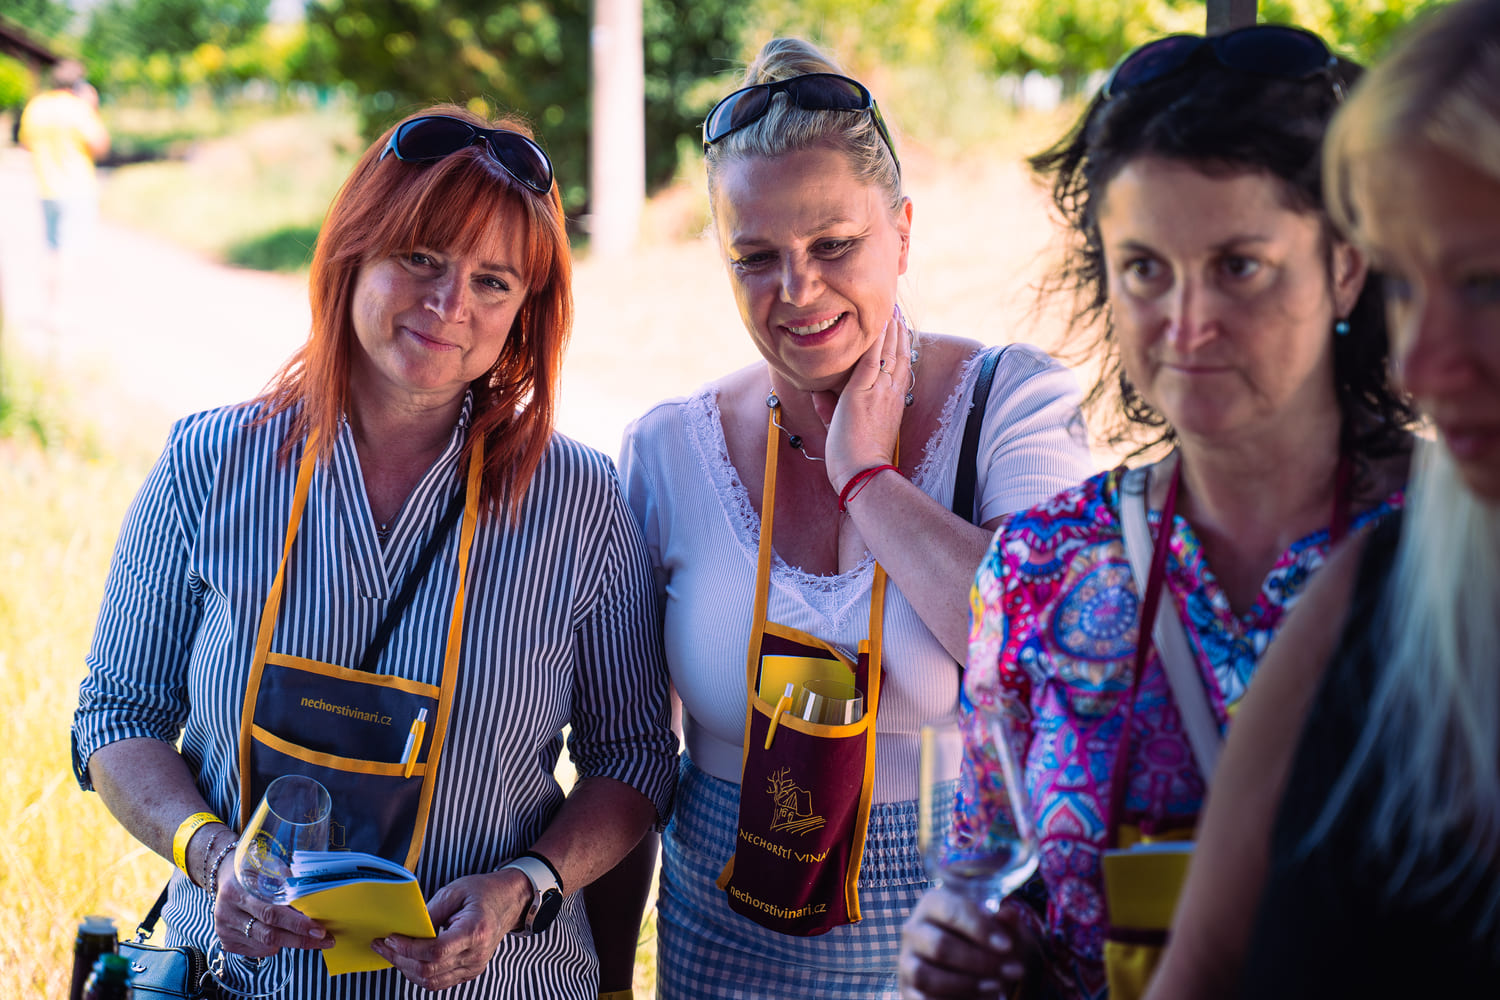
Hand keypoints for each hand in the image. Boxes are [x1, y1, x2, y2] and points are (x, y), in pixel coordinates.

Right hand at [213, 873, 329, 957]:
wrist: (223, 877)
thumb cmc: (253, 871)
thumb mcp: (267, 868)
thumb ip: (286, 884)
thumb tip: (312, 902)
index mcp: (236, 891)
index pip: (271, 913)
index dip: (297, 924)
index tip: (319, 930)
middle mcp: (227, 914)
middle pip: (269, 934)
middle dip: (300, 939)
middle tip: (323, 940)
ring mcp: (224, 930)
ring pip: (264, 945)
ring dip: (289, 942)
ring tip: (304, 934)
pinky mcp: (227, 942)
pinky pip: (257, 950)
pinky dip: (273, 945)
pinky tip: (280, 934)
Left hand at [373, 869, 531, 990]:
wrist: (509, 901)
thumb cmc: (483, 892)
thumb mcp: (455, 891)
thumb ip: (430, 912)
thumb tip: (405, 929)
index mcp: (475, 931)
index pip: (436, 951)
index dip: (408, 948)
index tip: (390, 938)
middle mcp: (476, 954)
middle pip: (429, 970)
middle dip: (400, 959)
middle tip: (383, 945)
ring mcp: (474, 966)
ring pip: (431, 981)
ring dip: (406, 968)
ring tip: (391, 952)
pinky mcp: (470, 971)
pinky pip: (439, 981)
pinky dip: (419, 972)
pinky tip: (408, 958)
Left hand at [821, 310, 910, 491]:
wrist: (862, 473)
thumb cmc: (855, 460)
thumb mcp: (842, 428)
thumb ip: (830, 410)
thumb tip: (817, 395)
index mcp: (891, 404)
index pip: (899, 371)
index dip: (901, 349)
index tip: (900, 332)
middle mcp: (890, 395)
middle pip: (899, 356)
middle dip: (898, 333)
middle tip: (897, 312)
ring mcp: (879, 392)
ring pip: (889, 353)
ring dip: (890, 329)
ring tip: (891, 309)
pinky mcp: (863, 392)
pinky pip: (873, 358)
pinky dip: (876, 339)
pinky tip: (878, 322)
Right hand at [898, 885, 1036, 998]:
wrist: (969, 966)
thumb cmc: (983, 941)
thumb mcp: (998, 928)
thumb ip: (1004, 921)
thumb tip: (1008, 915)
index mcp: (932, 903)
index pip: (951, 911)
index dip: (980, 929)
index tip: (1007, 946)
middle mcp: (914, 929)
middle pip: (940, 946)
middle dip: (979, 962)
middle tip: (1012, 971)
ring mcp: (907, 961)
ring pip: (926, 976)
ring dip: (966, 984)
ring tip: (997, 986)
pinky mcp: (908, 989)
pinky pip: (924, 999)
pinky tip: (981, 998)